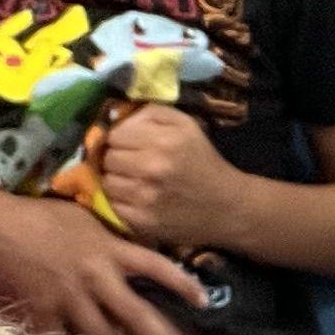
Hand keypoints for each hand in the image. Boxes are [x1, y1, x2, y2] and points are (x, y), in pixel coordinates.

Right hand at [0, 191, 234, 334]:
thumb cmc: (39, 218)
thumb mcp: (84, 220)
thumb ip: (111, 239)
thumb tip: (137, 247)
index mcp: (109, 250)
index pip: (157, 267)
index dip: (183, 285)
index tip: (206, 303)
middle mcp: (96, 277)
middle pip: (138, 317)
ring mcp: (70, 300)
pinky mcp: (44, 315)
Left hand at [81, 100, 249, 250]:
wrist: (228, 207)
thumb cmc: (203, 161)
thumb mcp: (186, 125)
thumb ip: (149, 113)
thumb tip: (114, 116)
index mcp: (163, 140)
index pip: (114, 135)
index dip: (121, 139)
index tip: (132, 146)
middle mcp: (152, 168)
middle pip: (107, 158)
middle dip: (117, 160)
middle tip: (133, 164)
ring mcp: (145, 197)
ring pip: (106, 182)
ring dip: (117, 181)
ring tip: (134, 182)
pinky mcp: (142, 221)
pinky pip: (112, 205)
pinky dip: (120, 201)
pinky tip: (137, 199)